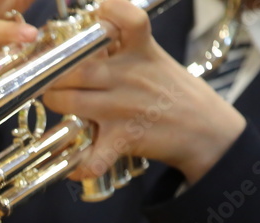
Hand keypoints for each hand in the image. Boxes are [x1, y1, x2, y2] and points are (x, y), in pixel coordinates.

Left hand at [41, 0, 246, 183]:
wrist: (207, 129)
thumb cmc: (175, 92)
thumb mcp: (155, 57)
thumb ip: (124, 44)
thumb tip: (95, 25)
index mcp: (140, 52)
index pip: (127, 20)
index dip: (108, 12)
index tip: (95, 15)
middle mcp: (128, 76)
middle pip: (75, 68)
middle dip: (54, 74)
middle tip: (52, 77)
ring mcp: (123, 108)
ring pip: (71, 101)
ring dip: (56, 104)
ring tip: (59, 104)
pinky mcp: (124, 138)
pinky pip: (95, 155)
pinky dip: (82, 165)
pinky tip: (74, 170)